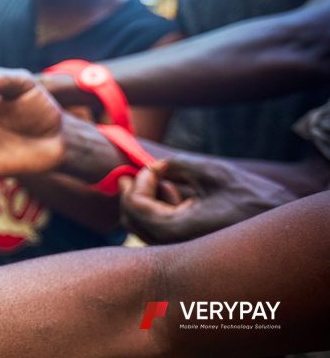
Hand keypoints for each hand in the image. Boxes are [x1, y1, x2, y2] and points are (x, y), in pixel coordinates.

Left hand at [120, 156, 297, 243]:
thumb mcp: (210, 172)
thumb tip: (152, 165)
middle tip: (139, 171)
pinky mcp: (186, 247)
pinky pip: (159, 230)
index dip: (139, 182)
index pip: (135, 207)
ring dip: (145, 200)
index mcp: (175, 230)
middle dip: (133, 192)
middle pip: (132, 220)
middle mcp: (173, 246)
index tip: (153, 166)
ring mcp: (179, 249)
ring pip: (143, 226)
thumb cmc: (250, 197)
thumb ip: (175, 165)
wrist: (282, 224)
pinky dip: (158, 209)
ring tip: (164, 180)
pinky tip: (176, 192)